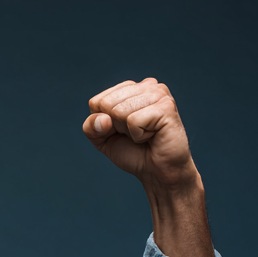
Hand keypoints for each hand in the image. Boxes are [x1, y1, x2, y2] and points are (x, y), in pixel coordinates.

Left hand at [82, 79, 198, 192]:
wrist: (157, 171)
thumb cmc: (133, 152)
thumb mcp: (103, 139)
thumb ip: (91, 127)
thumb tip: (103, 119)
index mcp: (130, 89)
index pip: (97, 102)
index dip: (103, 124)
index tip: (121, 132)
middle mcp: (146, 85)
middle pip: (106, 104)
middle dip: (115, 127)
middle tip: (135, 134)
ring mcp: (158, 93)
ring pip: (119, 111)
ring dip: (128, 131)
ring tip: (145, 134)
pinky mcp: (166, 106)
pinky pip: (133, 121)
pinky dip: (138, 136)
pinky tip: (152, 135)